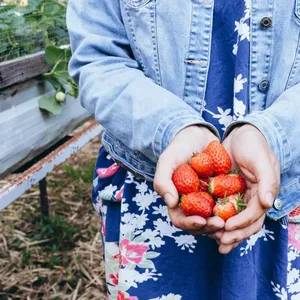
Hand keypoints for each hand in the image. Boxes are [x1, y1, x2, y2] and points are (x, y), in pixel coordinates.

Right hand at [154, 126, 224, 234]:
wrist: (196, 135)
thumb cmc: (178, 148)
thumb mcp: (167, 162)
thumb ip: (163, 182)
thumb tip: (171, 203)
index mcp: (176, 200)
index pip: (180, 219)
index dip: (190, 224)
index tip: (201, 220)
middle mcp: (192, 203)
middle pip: (199, 223)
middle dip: (209, 226)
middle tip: (220, 223)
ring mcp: (207, 198)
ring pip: (214, 218)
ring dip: (222, 222)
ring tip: (231, 220)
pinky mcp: (220, 192)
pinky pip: (227, 204)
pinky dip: (232, 209)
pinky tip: (240, 208)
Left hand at [210, 125, 279, 253]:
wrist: (239, 134)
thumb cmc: (253, 145)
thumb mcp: (262, 160)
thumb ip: (267, 181)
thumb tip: (267, 204)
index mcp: (262, 194)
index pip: (255, 215)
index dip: (242, 223)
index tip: (228, 228)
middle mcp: (250, 199)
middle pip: (244, 223)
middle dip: (234, 234)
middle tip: (220, 242)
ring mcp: (237, 196)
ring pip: (232, 219)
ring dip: (223, 232)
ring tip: (211, 239)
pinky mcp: (224, 192)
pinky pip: (219, 208)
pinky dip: (214, 218)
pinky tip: (204, 225)